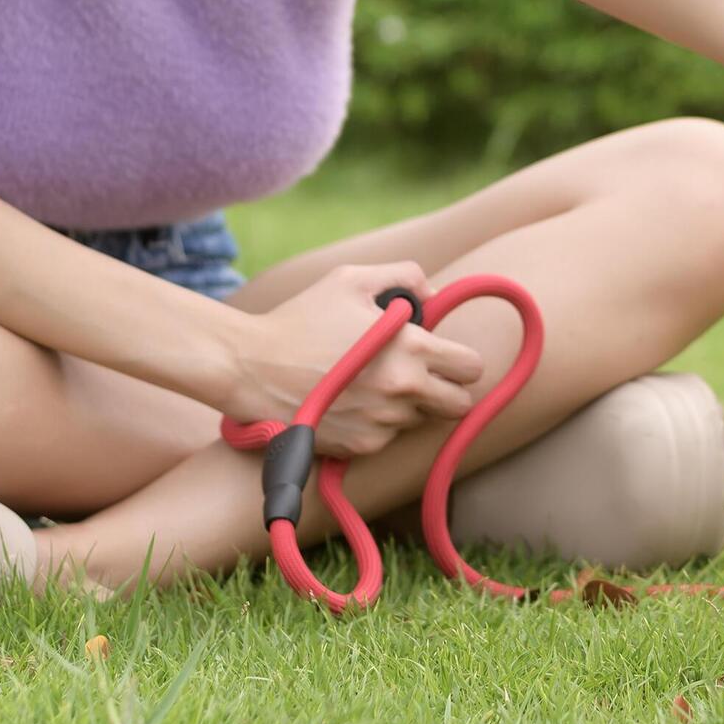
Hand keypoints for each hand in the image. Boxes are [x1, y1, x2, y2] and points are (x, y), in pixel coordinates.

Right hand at [232, 262, 484, 457]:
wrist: (251, 368)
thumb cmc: (302, 319)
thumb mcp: (351, 280)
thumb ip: (403, 276)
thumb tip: (433, 293)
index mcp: (410, 348)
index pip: (472, 367)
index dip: (462, 360)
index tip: (445, 356)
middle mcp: (404, 390)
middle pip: (460, 405)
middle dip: (448, 390)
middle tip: (422, 376)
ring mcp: (384, 423)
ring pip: (421, 421)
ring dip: (410, 406)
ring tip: (373, 384)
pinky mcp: (362, 447)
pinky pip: (388, 437)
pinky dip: (379, 423)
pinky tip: (351, 402)